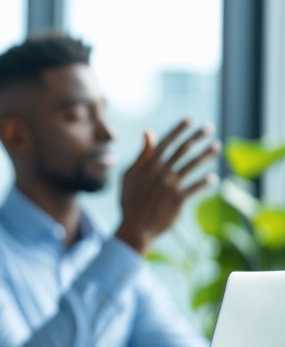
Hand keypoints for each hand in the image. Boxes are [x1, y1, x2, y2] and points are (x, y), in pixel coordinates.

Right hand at [114, 119, 220, 254]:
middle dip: (197, 136)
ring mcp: (170, 185)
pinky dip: (205, 182)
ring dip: (206, 155)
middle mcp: (160, 172)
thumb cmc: (130, 201)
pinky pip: (196, 186)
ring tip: (216, 147)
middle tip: (209, 127)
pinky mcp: (178, 199)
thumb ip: (142, 155)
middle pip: (183, 150)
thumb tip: (149, 132)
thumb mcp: (130, 176)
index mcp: (148, 166)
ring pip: (192, 165)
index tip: (189, 120)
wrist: (135, 227)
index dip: (178, 130)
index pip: (166, 142)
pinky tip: (212, 178)